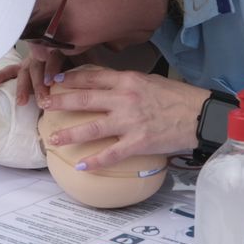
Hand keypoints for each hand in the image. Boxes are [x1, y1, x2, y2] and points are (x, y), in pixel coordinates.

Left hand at [0, 44, 67, 105]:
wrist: (76, 53)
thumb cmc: (59, 72)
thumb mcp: (45, 82)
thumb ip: (37, 91)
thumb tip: (13, 98)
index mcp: (27, 67)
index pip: (10, 71)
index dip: (0, 76)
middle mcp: (34, 61)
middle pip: (24, 73)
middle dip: (22, 88)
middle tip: (22, 102)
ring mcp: (45, 55)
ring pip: (37, 68)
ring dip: (38, 84)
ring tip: (41, 99)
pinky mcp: (58, 51)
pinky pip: (53, 59)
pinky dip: (51, 70)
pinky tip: (52, 81)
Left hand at [37, 68, 201, 169]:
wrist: (200, 115)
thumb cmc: (178, 97)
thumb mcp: (150, 81)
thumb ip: (126, 83)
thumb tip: (107, 85)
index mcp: (128, 81)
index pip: (93, 78)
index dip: (71, 80)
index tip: (55, 82)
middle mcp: (125, 100)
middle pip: (85, 100)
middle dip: (61, 102)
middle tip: (44, 105)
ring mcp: (130, 122)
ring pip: (92, 128)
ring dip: (70, 134)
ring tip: (54, 139)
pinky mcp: (138, 142)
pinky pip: (111, 153)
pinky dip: (95, 161)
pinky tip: (81, 165)